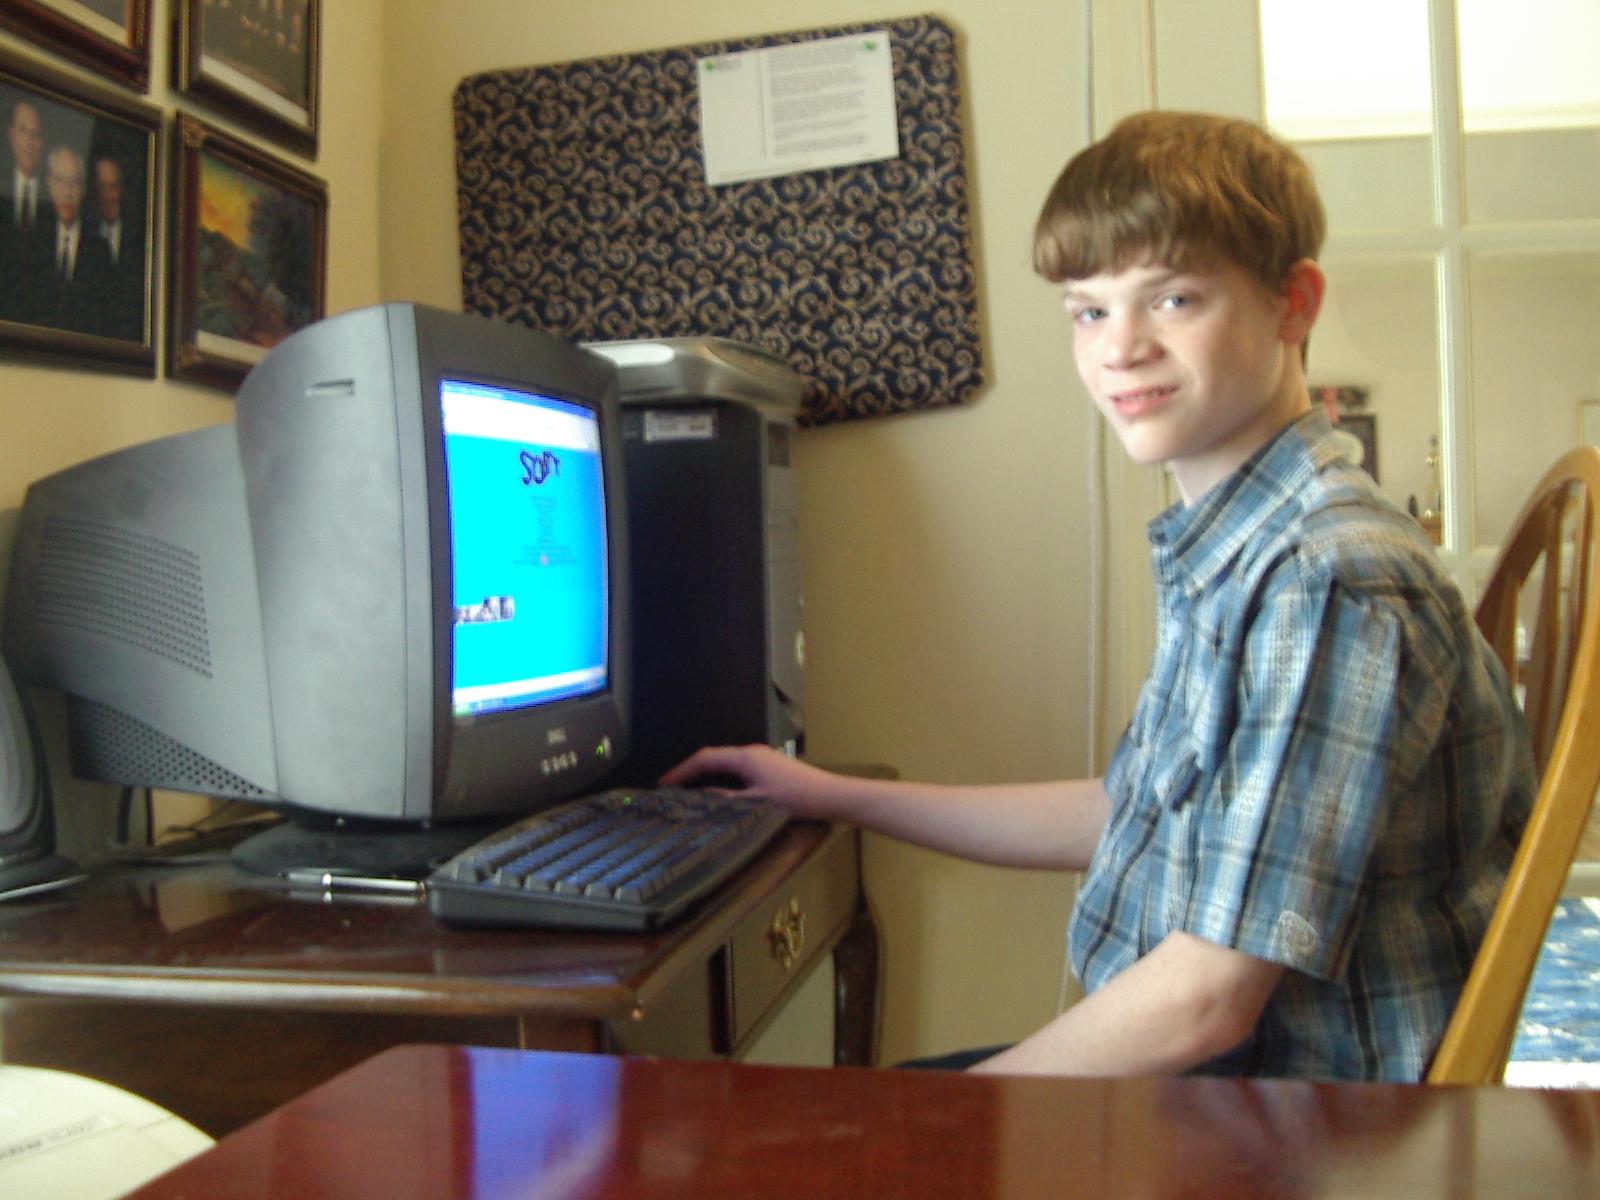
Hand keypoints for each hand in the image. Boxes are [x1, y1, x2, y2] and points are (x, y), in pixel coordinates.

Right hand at [659, 744, 841, 818]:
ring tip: (688, 791)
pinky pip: (736, 768)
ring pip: (725, 763)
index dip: (682, 770)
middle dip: (690, 771)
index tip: (664, 783)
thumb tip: (702, 796)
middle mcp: (751, 752)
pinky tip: (718, 793)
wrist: (830, 796)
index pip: (705, 758)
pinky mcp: (769, 767)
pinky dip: (721, 777)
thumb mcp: (757, 803)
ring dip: (706, 774)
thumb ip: (727, 800)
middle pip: (713, 757)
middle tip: (672, 787)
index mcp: (745, 757)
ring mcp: (761, 758)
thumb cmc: (796, 799)